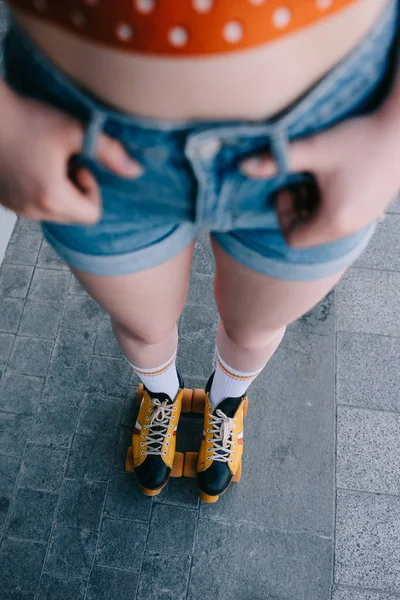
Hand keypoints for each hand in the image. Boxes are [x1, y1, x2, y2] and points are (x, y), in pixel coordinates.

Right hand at [0, 82, 141, 224]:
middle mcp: (32, 210)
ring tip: (46, 161)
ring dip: (59, 191)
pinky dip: (40, 190)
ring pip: (54, 212)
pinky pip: (34, 206)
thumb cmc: (27, 117)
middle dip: (76, 191)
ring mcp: (16, 208)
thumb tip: (136, 171)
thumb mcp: (75, 130)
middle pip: (74, 216)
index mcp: (51, 198)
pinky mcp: (5, 202)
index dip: (92, 190)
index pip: (92, 215)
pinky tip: (31, 165)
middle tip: (64, 161)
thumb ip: (109, 152)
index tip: (79, 165)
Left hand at [241, 112, 399, 247]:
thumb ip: (276, 160)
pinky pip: (341, 217)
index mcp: (334, 221)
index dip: (283, 215)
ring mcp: (363, 221)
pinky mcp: (371, 210)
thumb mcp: (314, 149)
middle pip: (309, 234)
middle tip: (303, 179)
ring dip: (313, 204)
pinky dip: (331, 202)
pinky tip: (337, 175)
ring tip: (320, 175)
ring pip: (324, 226)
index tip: (289, 186)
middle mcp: (349, 228)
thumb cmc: (359, 138)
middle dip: (298, 209)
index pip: (293, 238)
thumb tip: (242, 167)